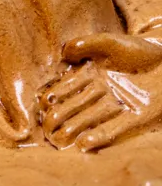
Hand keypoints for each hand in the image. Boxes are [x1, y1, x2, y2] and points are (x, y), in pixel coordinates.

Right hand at [41, 49, 161, 151]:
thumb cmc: (141, 49)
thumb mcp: (111, 41)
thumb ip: (86, 43)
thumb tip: (64, 53)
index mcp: (92, 75)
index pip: (68, 87)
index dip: (55, 95)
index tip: (44, 102)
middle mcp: (102, 93)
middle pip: (76, 106)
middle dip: (60, 116)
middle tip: (46, 125)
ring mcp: (119, 106)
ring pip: (91, 119)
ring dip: (75, 129)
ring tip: (60, 138)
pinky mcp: (137, 119)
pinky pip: (115, 129)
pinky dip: (100, 136)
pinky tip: (84, 143)